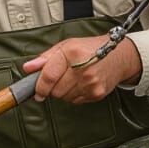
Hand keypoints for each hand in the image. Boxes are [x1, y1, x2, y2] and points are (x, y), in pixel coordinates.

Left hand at [21, 35, 140, 103]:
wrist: (120, 56)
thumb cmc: (92, 49)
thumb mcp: (66, 46)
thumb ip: (45, 58)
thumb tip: (28, 68)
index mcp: (72, 53)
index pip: (48, 76)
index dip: (39, 86)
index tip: (37, 91)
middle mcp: (82, 68)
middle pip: (55, 90)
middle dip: (53, 87)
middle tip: (60, 77)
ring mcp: (90, 83)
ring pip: (64, 97)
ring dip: (63, 91)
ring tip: (73, 78)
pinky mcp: (96, 94)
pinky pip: (75, 101)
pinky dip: (74, 95)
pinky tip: (81, 84)